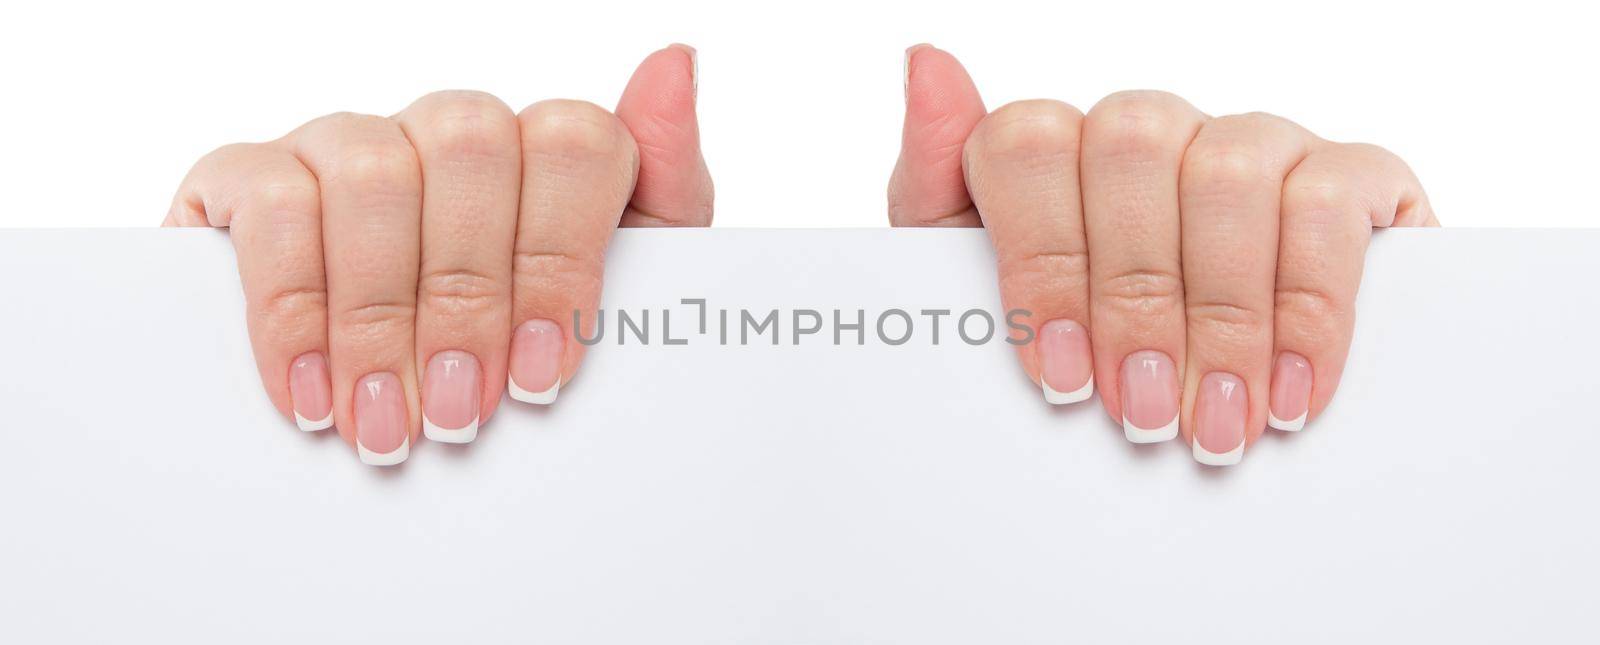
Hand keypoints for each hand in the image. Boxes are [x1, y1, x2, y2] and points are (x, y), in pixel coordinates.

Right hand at [165, 45, 711, 464]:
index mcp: (541, 149)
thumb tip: (676, 61)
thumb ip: (665, 181)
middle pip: (471, 151)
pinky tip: (311, 388)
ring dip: (378, 316)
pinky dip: (292, 309)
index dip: (560, 260)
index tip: (542, 372)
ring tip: (384, 421)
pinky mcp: (249, 174)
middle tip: (458, 411)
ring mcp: (348, 142)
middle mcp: (445, 130)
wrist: (394, 407)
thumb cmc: (516, 345)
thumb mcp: (622, 285)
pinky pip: (272, 201)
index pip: (573, 141)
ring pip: (373, 173)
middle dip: (466, 302)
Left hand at [889, 45, 1435, 465]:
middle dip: (1134, 303)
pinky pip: (1329, 199)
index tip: (1059, 376)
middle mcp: (1155, 130)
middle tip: (1141, 413)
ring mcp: (1252, 143)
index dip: (1042, 261)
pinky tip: (1291, 388)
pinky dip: (1310, 306)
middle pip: (1131, 151)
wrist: (1201, 409)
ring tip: (1217, 421)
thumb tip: (926, 61)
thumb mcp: (976, 286)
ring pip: (1228, 173)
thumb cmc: (1079, 344)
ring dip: (1223, 315)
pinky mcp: (1352, 174)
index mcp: (1059, 149)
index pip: (1027, 141)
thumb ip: (935, 183)